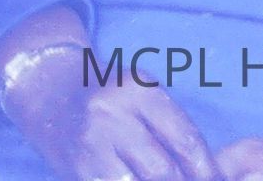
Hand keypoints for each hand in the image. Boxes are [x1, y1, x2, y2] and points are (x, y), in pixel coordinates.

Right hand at [6, 50, 221, 180]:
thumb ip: (173, 128)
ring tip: (155, 176)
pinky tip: (134, 178)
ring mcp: (90, 144)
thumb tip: (212, 174)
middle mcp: (111, 114)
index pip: (186, 140)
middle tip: (186, 179)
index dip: (207, 170)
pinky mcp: (77, 168)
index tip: (213, 179)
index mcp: (137, 90)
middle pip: (164, 170)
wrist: (49, 92)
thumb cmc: (109, 99)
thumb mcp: (142, 96)